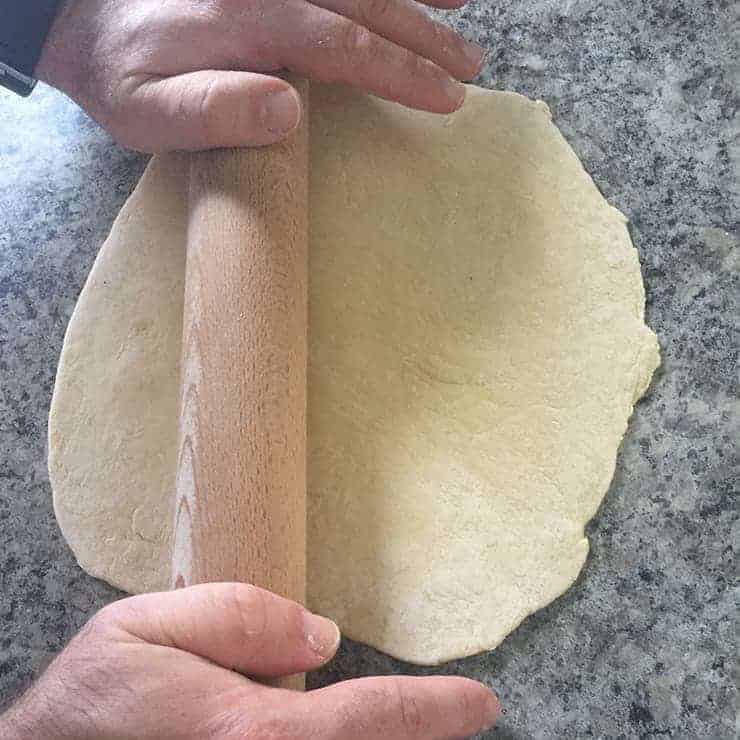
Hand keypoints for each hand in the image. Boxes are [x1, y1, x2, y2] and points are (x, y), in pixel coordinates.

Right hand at [0, 583, 499, 738]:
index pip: (373, 718)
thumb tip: (321, 635)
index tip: (481, 704)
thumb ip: (237, 617)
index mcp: (254, 735)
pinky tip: (361, 739)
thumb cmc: (88, 709)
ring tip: (422, 730)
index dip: (438, 711)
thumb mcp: (144, 629)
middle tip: (466, 720)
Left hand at [36, 0, 484, 152]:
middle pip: (363, 6)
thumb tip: (288, 109)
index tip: (446, 97)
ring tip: (464, 6)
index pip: (341, 46)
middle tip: (469, 68)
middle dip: (422, 38)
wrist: (82, 22)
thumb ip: (212, 109)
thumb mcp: (147, 113)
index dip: (399, 71)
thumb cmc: (120, 78)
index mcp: (246, 25)